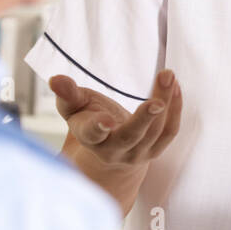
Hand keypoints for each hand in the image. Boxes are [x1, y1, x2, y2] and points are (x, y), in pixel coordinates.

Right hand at [49, 69, 181, 168]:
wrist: (110, 150)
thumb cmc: (89, 121)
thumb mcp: (75, 108)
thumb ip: (68, 94)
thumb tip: (56, 79)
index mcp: (91, 139)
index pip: (93, 134)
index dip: (98, 127)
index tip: (106, 120)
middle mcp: (115, 150)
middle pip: (131, 136)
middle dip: (144, 119)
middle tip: (157, 102)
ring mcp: (137, 153)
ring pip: (155, 131)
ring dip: (164, 102)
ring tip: (167, 76)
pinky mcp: (155, 150)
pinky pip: (169, 131)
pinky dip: (175, 109)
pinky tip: (174, 87)